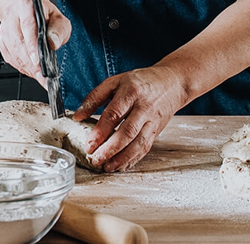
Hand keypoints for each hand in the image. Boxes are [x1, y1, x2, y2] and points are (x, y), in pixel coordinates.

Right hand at [0, 0, 70, 86]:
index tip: (38, 60)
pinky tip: (31, 71)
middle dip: (31, 62)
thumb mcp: (58, 17)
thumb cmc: (43, 13)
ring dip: (26, 66)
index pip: (28, 26)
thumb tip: (53, 43)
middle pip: (18, 42)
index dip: (32, 45)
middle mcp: (12, 17)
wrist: (25, 8)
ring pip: (12, 52)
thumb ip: (59, 30)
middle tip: (42, 75)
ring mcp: (4, 30)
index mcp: (26, 6)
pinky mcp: (2, 41)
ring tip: (39, 76)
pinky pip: (9, 57)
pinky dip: (20, 66)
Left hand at [72, 65, 187, 171]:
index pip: (115, 114)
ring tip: (107, 167)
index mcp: (131, 92)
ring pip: (139, 143)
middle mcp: (144, 107)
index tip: (89, 144)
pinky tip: (121, 165)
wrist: (172, 83)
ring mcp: (153, 120)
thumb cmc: (141, 82)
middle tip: (96, 159)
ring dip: (122, 158)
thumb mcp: (116, 81)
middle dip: (111, 149)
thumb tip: (77, 116)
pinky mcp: (157, 131)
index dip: (101, 131)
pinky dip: (133, 159)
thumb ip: (95, 97)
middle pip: (128, 132)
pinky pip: (145, 148)